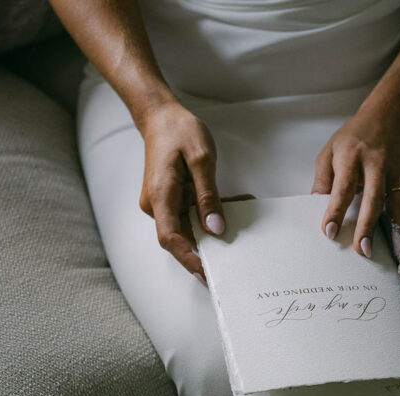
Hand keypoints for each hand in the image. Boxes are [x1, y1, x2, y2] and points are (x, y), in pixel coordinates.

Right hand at [137, 102, 225, 283]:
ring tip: (242, 210)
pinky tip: (235, 202)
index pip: (170, 238)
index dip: (188, 258)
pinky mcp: (172, 200)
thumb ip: (208, 195)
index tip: (207, 272)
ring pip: (190, 226)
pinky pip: (192, 213)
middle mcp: (157, 205)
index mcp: (160, 196)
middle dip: (209, 244)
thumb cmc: (177, 131)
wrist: (160, 117)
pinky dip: (211, 211)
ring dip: (215, 223)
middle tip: (237, 252)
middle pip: (181, 237)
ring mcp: (163, 204)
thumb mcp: (201, 159)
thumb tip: (214, 227)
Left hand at [311, 109, 399, 257]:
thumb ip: (323, 178)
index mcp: (351, 157)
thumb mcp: (330, 150)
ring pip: (399, 202)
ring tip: (393, 252)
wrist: (391, 115)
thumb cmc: (356, 136)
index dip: (336, 211)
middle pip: (373, 198)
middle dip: (367, 226)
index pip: (342, 188)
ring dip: (396, 228)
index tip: (330, 232)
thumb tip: (316, 203)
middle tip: (363, 249)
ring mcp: (397, 172)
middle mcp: (376, 165)